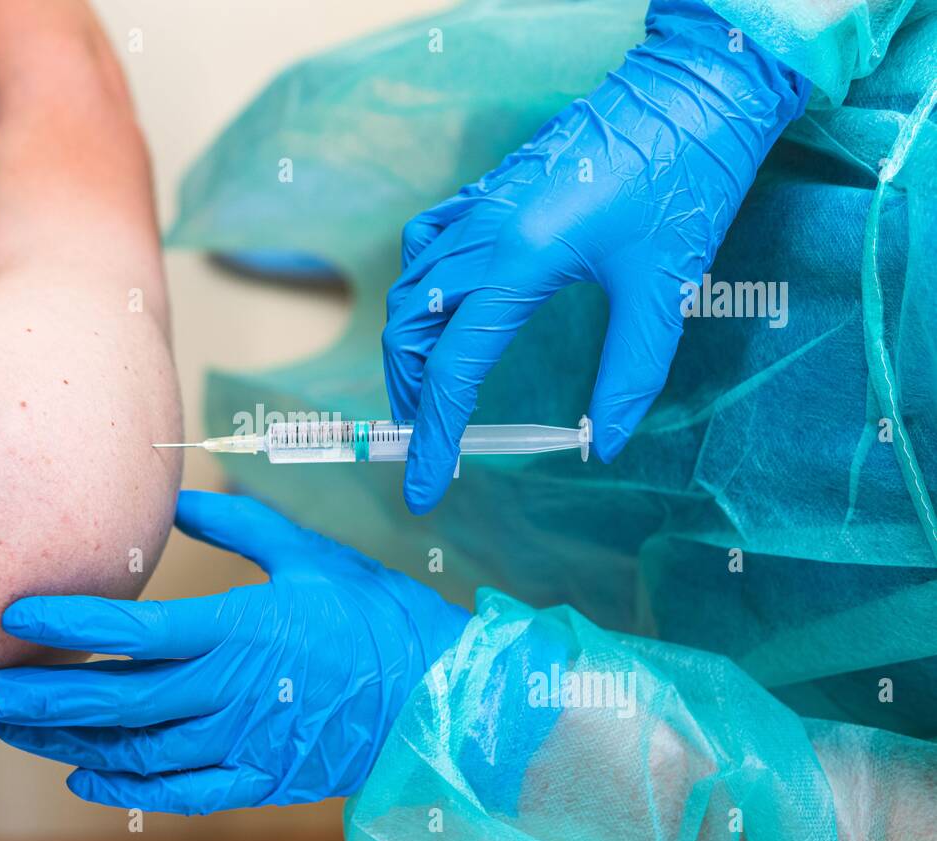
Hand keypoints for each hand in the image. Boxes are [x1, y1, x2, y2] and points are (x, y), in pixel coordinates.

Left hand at [0, 490, 471, 813]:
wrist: (438, 695)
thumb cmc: (378, 619)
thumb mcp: (311, 556)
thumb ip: (240, 524)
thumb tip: (182, 495)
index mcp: (242, 629)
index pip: (135, 630)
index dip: (68, 625)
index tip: (15, 617)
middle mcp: (232, 691)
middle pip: (117, 700)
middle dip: (39, 698)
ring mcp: (243, 742)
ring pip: (138, 751)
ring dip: (70, 743)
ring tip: (16, 732)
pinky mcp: (258, 777)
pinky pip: (180, 793)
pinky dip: (129, 790)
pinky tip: (86, 780)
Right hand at [382, 0, 808, 512]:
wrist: (692, 90)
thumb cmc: (685, 180)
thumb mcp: (663, 289)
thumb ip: (630, 374)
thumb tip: (605, 442)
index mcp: (518, 261)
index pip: (453, 369)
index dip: (434, 437)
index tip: (425, 489)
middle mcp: (483, 233)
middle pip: (411, 331)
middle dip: (411, 396)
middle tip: (428, 443)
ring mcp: (480, 205)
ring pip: (411, 288)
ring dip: (408, 349)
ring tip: (428, 393)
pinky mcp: (490, 189)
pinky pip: (429, 242)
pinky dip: (418, 287)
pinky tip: (436, 309)